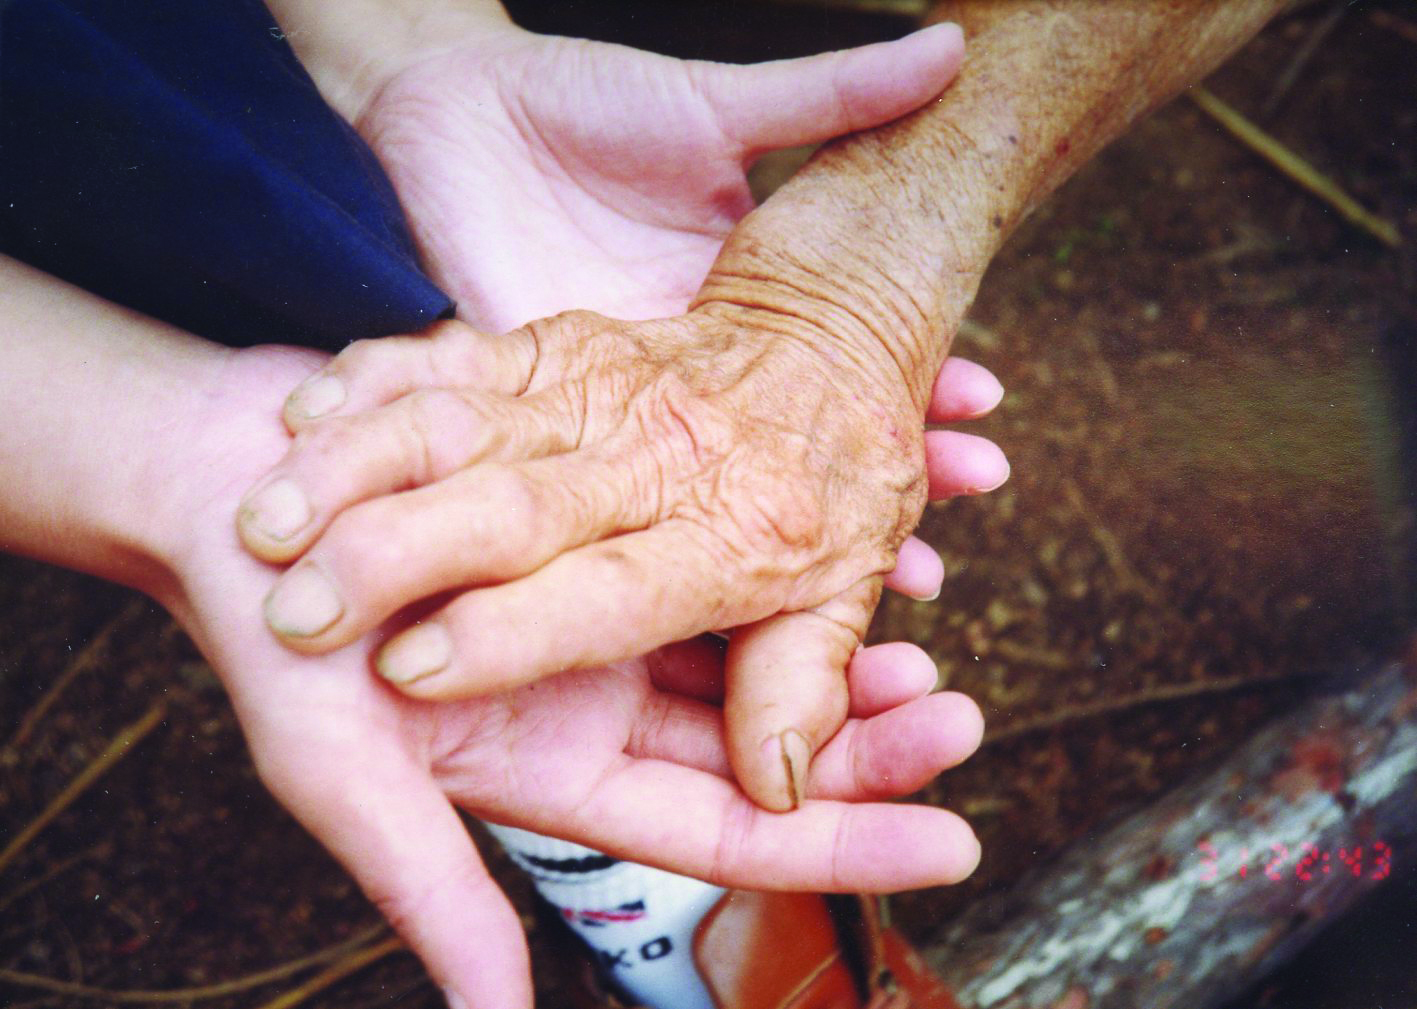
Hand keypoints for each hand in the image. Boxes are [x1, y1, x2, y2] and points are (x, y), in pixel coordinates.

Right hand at [156, 344, 983, 1008]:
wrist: (247, 494)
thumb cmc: (278, 638)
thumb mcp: (339, 767)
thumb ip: (426, 887)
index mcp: (559, 774)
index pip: (728, 830)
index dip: (842, 840)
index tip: (956, 839)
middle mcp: (597, 706)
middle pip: (761, 746)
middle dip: (865, 741)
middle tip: (964, 715)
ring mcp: (609, 624)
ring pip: (753, 653)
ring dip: (838, 649)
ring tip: (929, 631)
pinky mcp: (606, 539)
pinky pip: (718, 560)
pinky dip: (782, 565)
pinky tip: (853, 542)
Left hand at [340, 10, 989, 598]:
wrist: (442, 110)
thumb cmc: (577, 98)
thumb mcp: (709, 104)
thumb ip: (818, 96)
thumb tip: (948, 49)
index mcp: (733, 308)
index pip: (842, 362)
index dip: (914, 384)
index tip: (984, 409)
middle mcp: (683, 381)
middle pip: (795, 447)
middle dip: (884, 476)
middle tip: (967, 492)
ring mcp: (615, 411)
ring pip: (713, 493)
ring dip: (787, 537)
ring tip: (894, 562)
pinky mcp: (538, 421)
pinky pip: (600, 490)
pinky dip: (638, 540)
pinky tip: (685, 576)